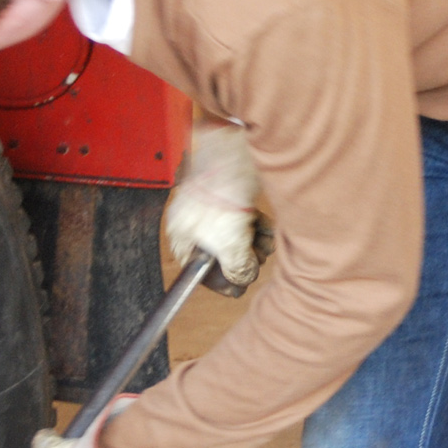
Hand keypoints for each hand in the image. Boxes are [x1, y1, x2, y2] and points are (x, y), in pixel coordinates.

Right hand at [165, 122, 262, 286]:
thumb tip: (243, 278)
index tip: (238, 288)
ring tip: (264, 241)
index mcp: (182, 236)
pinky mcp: (231, 195)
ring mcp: (214, 208)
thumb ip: (236, 269)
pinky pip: (244, 219)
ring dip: (255, 243)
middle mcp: (195, 223)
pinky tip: (265, 226)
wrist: (234, 159)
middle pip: (221, 253)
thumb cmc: (222, 199)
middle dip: (243, 258)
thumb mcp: (229, 247)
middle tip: (257, 258)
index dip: (219, 281)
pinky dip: (258, 225)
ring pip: (236, 236)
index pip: (197, 270)